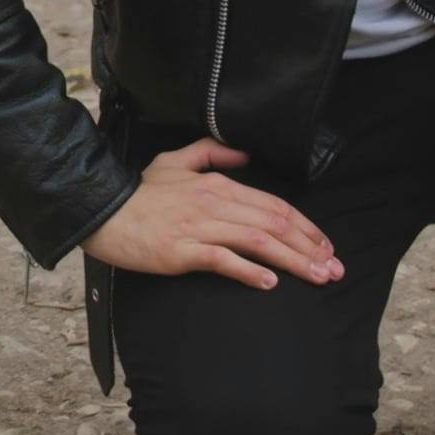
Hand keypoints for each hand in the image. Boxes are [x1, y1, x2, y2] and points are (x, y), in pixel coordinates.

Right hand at [83, 138, 341, 288]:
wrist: (101, 211)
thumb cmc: (137, 192)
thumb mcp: (173, 160)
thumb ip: (211, 153)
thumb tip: (244, 153)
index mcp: (216, 184)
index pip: (273, 205)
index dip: (305, 227)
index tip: (325, 246)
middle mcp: (214, 203)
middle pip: (274, 224)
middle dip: (310, 247)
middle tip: (334, 269)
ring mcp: (198, 227)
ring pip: (257, 241)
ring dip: (292, 260)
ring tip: (316, 277)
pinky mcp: (182, 251)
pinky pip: (223, 260)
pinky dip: (249, 270)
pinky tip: (269, 282)